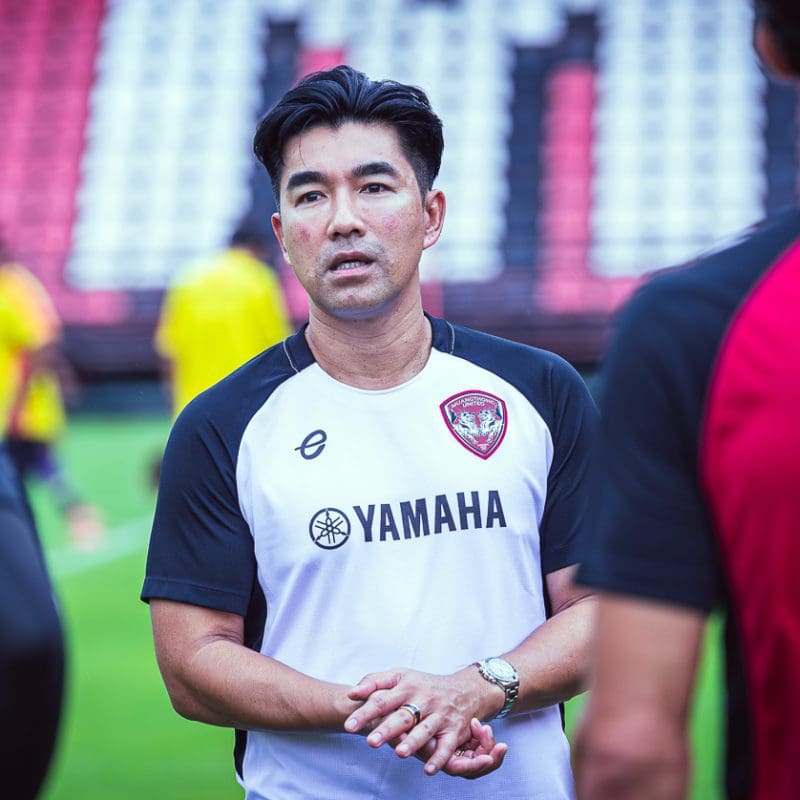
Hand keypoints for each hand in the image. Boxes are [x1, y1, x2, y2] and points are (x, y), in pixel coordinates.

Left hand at [343, 667, 501, 775]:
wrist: (465, 689)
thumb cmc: (425, 685)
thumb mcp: (401, 675)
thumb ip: (375, 682)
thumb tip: (352, 694)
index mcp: (407, 686)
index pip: (383, 700)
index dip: (366, 713)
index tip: (349, 725)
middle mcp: (424, 700)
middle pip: (403, 716)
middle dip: (388, 729)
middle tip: (371, 741)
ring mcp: (439, 715)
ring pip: (425, 730)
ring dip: (413, 742)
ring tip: (399, 752)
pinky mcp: (454, 730)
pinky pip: (447, 746)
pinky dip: (439, 758)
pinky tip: (428, 769)